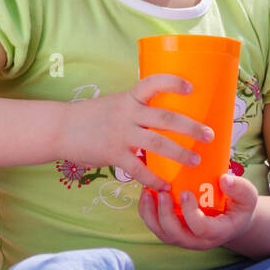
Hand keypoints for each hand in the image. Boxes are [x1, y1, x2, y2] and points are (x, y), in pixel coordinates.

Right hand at [59, 74, 215, 191]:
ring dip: (180, 153)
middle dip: (190, 127)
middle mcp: (128, 113)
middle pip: (165, 117)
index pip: (153, 82)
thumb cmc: (92, 117)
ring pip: (157, 143)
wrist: (60, 129)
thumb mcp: (116, 104)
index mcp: (130, 98)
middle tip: (209, 135)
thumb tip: (167, 120)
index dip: (173, 82)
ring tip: (196, 161)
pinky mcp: (113, 154)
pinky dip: (153, 178)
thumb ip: (138, 110)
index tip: (192, 87)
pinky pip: (138, 169)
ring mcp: (121, 134)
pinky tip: (165, 186)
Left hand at [139, 173, 258, 249]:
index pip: (201, 229)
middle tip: (162, 193)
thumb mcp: (248, 196)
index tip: (186, 193)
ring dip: (151, 215)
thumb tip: (224, 179)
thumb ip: (240, 188)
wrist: (232, 220)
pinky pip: (157, 227)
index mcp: (218, 232)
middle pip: (176, 236)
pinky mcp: (174, 233)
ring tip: (147, 192)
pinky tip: (146, 194)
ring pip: (163, 234)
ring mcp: (185, 239)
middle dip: (165, 215)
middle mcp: (199, 241)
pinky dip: (148, 212)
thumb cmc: (239, 206)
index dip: (191, 213)